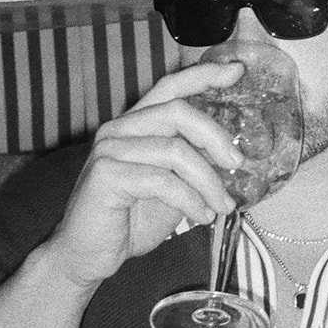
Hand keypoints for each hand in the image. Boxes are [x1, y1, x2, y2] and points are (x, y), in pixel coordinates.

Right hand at [46, 61, 246, 291]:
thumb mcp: (174, 186)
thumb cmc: (132, 219)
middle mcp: (119, 129)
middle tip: (238, 164)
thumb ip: (194, 163)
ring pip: (174, 150)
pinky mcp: (105, 175)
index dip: (203, 75)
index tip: (237, 71)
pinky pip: (161, 180)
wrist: (88, 256)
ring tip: (222, 207)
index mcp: (136, 125)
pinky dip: (189, 200)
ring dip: (208, 181)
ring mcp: (109, 150)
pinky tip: (201, 217)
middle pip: (177, 111)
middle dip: (215, 136)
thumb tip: (235, 154)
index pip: (169, 87)